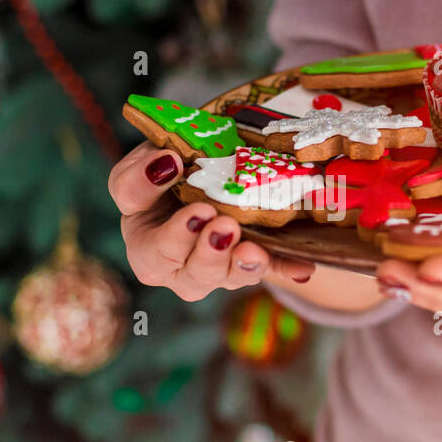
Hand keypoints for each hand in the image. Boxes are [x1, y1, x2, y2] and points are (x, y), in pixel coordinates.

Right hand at [108, 142, 314, 301]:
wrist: (196, 169)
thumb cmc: (161, 174)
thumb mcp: (138, 168)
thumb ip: (139, 174)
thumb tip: (166, 163)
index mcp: (148, 249)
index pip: (156, 252)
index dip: (177, 237)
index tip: (200, 212)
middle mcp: (182, 269)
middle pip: (195, 276)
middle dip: (213, 253)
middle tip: (227, 227)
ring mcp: (220, 269)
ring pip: (231, 277)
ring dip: (246, 265)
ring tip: (256, 251)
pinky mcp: (251, 261)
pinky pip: (271, 266)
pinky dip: (287, 266)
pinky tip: (303, 266)